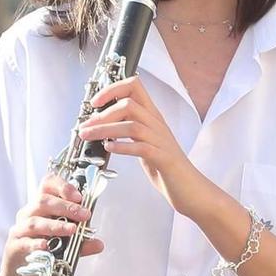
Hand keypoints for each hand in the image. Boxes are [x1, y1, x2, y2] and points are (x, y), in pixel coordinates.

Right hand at [2, 175, 104, 275]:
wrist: (19, 272)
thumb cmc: (41, 250)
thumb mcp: (64, 244)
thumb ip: (80, 243)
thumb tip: (98, 244)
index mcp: (41, 207)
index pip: (47, 185)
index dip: (63, 186)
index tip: (79, 196)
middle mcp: (28, 214)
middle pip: (43, 201)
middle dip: (66, 207)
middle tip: (84, 215)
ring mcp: (20, 230)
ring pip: (35, 221)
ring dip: (56, 225)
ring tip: (72, 230)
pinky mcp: (15, 246)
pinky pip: (25, 242)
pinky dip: (37, 243)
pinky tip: (47, 246)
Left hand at [75, 76, 211, 211]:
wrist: (189, 188)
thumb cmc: (165, 167)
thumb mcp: (145, 141)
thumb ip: (130, 130)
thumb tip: (104, 125)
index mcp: (152, 117)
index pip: (135, 87)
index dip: (112, 89)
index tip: (95, 102)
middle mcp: (157, 125)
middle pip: (130, 104)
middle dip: (103, 113)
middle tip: (85, 126)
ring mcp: (161, 141)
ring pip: (132, 125)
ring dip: (105, 129)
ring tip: (88, 136)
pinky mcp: (163, 158)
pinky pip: (142, 147)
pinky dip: (123, 146)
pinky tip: (109, 148)